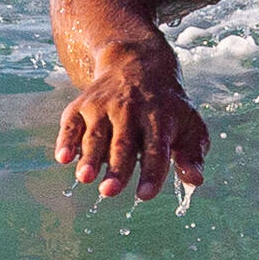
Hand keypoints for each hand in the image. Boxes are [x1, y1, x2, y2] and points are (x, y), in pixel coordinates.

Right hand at [54, 47, 208, 199]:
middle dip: (116, 168)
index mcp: (160, 117)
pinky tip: (63, 158)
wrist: (137, 64)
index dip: (152, 172)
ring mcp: (103, 105)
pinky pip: (72, 123)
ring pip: (96, 134)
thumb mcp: (189, 124)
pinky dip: (66, 140)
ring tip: (85, 178)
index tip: (145, 195)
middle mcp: (130, 109)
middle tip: (109, 192)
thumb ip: (192, 154)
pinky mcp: (82, 105)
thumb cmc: (166, 107)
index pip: (157, 148)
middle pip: (123, 143)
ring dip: (89, 157)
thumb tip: (195, 180)